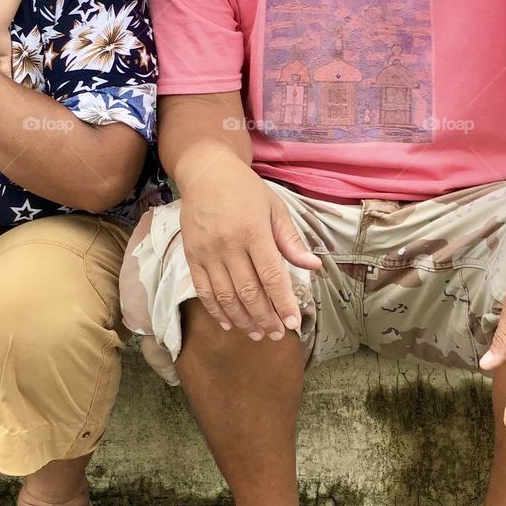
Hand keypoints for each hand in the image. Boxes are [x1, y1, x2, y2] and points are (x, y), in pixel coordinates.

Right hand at [179, 150, 321, 339]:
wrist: (206, 172)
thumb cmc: (245, 189)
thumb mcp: (274, 207)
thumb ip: (291, 239)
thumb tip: (314, 266)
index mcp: (254, 231)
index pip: (271, 275)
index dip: (283, 302)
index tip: (293, 322)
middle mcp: (229, 244)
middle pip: (249, 291)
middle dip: (265, 318)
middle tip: (277, 334)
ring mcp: (207, 252)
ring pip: (226, 296)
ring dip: (243, 320)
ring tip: (258, 334)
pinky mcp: (192, 256)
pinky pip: (204, 291)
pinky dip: (217, 311)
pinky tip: (230, 323)